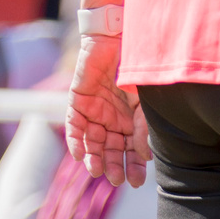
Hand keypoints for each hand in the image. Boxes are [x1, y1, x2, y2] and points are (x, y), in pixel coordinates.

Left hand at [66, 30, 148, 187]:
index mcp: (132, 119)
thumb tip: (145, 154)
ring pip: (93, 141)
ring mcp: (95, 110)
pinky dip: (76, 140)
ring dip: (94, 157)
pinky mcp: (78, 101)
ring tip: (97, 172)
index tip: (136, 181)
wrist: (118, 37)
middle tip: (116, 181)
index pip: (133, 149)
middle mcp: (113, 118)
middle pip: (112, 149)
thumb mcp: (145, 100)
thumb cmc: (138, 66)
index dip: (134, 165)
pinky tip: (79, 155)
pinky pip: (74, 126)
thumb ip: (143, 126)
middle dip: (114, 165)